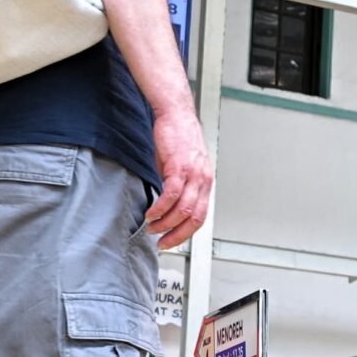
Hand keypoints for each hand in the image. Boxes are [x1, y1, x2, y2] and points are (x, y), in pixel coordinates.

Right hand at [144, 105, 212, 248]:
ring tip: (152, 227)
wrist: (175, 114)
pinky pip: (170, 195)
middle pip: (194, 218)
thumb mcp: (181, 167)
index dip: (185, 233)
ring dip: (165, 223)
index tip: (171, 241)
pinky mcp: (179, 166)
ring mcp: (193, 174)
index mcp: (205, 182)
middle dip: (176, 235)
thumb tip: (167, 206)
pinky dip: (160, 208)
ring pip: (182, 209)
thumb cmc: (177, 138)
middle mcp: (203, 180)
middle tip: (162, 242)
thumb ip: (178, 187)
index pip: (200, 217)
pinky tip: (151, 213)